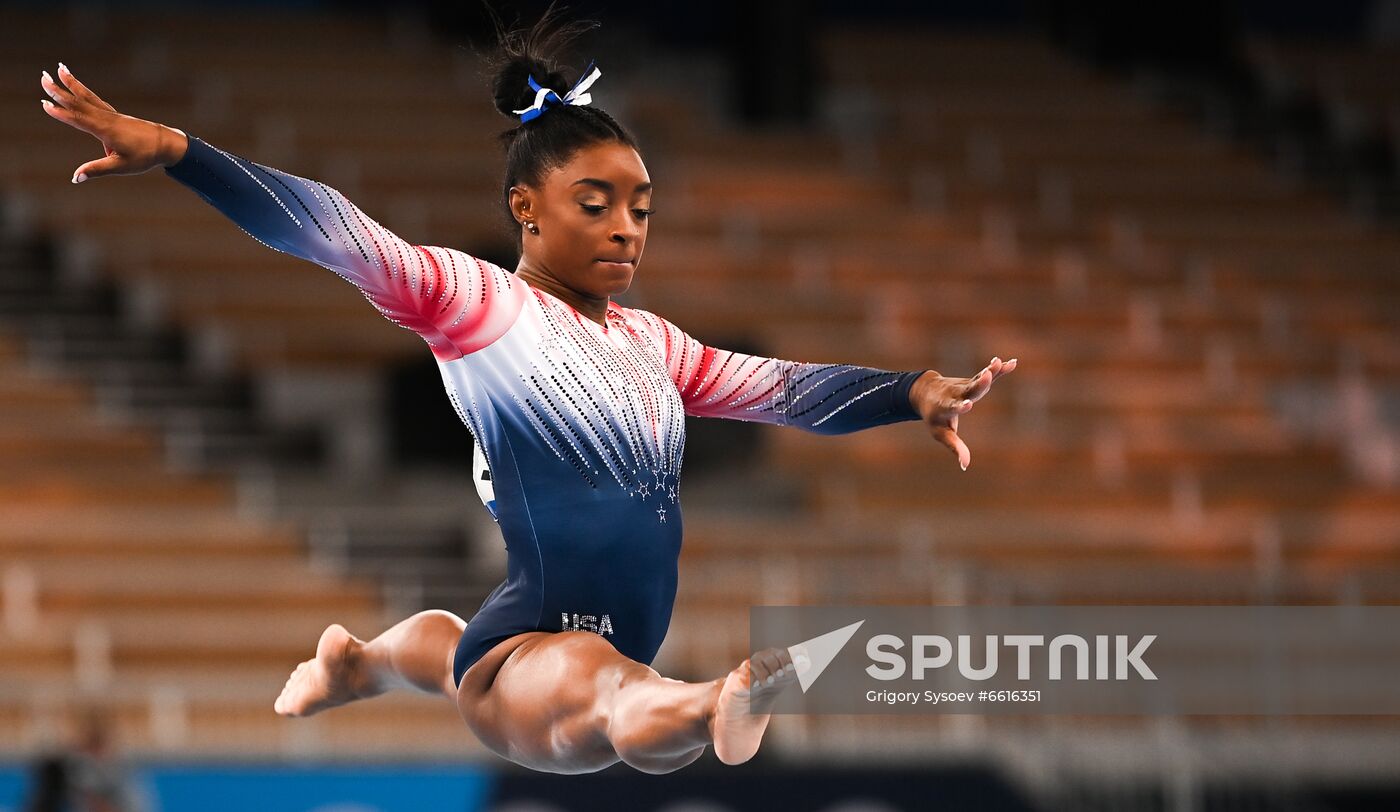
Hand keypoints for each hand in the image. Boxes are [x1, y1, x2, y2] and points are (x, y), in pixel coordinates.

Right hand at [39, 62, 186, 182]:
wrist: (167, 144)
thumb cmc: (145, 156)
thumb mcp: (121, 167)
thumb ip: (97, 169)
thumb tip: (76, 178)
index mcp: (105, 130)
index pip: (78, 120)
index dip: (60, 113)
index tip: (44, 104)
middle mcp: (106, 118)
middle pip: (79, 102)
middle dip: (59, 90)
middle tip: (43, 76)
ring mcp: (111, 115)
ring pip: (87, 96)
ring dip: (72, 83)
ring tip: (60, 68)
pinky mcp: (115, 115)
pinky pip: (95, 99)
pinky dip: (84, 91)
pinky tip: (77, 86)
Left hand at [910, 356, 1017, 470]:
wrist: (926, 391)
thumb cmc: (934, 416)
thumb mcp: (941, 433)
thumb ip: (954, 446)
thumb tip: (965, 465)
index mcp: (946, 407)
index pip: (953, 407)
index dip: (960, 406)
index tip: (968, 405)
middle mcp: (956, 394)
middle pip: (968, 389)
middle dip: (978, 384)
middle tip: (986, 376)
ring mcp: (964, 385)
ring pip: (977, 379)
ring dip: (989, 372)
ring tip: (998, 363)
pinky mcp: (972, 380)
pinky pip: (987, 374)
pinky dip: (999, 370)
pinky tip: (1013, 363)